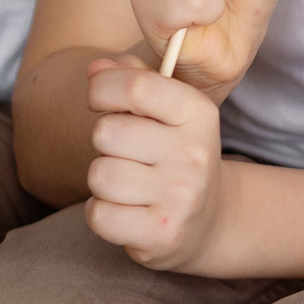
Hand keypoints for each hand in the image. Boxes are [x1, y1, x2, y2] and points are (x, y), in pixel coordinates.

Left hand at [83, 52, 231, 270]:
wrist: (208, 218)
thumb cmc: (175, 153)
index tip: (99, 98)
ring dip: (102, 179)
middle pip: (107, 132)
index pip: (137, 87)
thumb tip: (95, 69)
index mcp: (198, 113)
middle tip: (124, 151)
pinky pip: (99, 215)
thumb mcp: (166, 109)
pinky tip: (123, 209)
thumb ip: (132, 79)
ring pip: (100, 175)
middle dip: (104, 140)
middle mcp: (194, 154)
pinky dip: (101, 212)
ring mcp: (181, 197)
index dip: (102, 88)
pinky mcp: (162, 234)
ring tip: (126, 182)